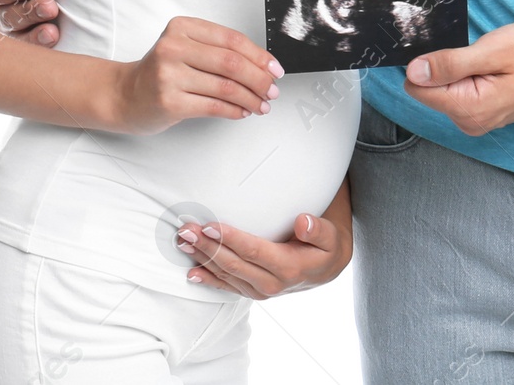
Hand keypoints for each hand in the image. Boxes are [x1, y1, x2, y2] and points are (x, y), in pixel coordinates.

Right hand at [0, 0, 60, 45]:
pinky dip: (43, 50)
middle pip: (5, 18)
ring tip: (53, 32)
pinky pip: (34, 54)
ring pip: (17, 39)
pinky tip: (57, 43)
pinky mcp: (37, 43)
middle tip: (51, 7)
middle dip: (27, 13)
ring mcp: (18, 31)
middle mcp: (1, 10)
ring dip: (34, 36)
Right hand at [116, 17, 284, 134]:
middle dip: (259, 79)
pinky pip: (213, 106)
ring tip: (262, 104)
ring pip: (225, 87)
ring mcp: (169, 75)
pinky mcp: (169, 101)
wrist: (124, 95)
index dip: (259, 55)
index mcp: (182, 27)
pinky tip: (243, 111)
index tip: (275, 69)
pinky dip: (234, 110)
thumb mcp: (185, 48)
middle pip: (231, 63)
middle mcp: (174, 47)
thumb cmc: (161, 72)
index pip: (232, 39)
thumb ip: (217, 51)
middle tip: (272, 90)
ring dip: (251, 98)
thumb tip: (262, 66)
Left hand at [175, 212, 348, 297]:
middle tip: (186, 230)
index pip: (253, 251)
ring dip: (203, 258)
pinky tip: (192, 272)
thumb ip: (319, 229)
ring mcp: (260, 290)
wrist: (326, 270)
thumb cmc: (325, 247)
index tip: (210, 226)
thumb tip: (303, 222)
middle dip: (208, 246)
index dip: (230, 239)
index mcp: (289, 267)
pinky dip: (209, 279)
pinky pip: (227, 286)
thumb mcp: (330, 236)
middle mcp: (272, 283)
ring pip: (227, 274)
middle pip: (234, 264)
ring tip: (183, 242)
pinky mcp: (253, 291)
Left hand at [402, 22, 513, 135]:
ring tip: (487, 58)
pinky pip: (457, 91)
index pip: (418, 88)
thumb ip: (451, 64)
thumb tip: (413, 72)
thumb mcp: (493, 50)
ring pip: (443, 89)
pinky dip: (466, 74)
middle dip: (445, 65)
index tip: (448, 47)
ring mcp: (477, 120)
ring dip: (458, 69)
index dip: (426, 62)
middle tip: (477, 52)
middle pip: (430, 89)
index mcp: (470, 109)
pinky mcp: (482, 113)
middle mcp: (470, 122)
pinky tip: (489, 66)